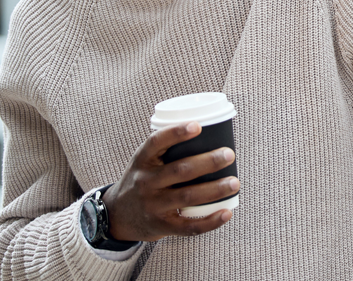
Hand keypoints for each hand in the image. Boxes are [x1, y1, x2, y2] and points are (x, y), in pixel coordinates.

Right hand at [101, 122, 239, 241]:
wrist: (118, 216)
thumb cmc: (143, 180)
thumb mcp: (144, 162)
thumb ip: (167, 149)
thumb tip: (211, 130)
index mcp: (141, 161)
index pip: (155, 143)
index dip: (176, 133)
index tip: (197, 126)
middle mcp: (145, 182)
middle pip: (179, 170)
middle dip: (207, 162)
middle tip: (229, 154)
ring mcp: (153, 205)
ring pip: (187, 197)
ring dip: (214, 190)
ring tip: (234, 182)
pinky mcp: (161, 225)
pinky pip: (188, 226)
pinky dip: (210, 221)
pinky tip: (226, 213)